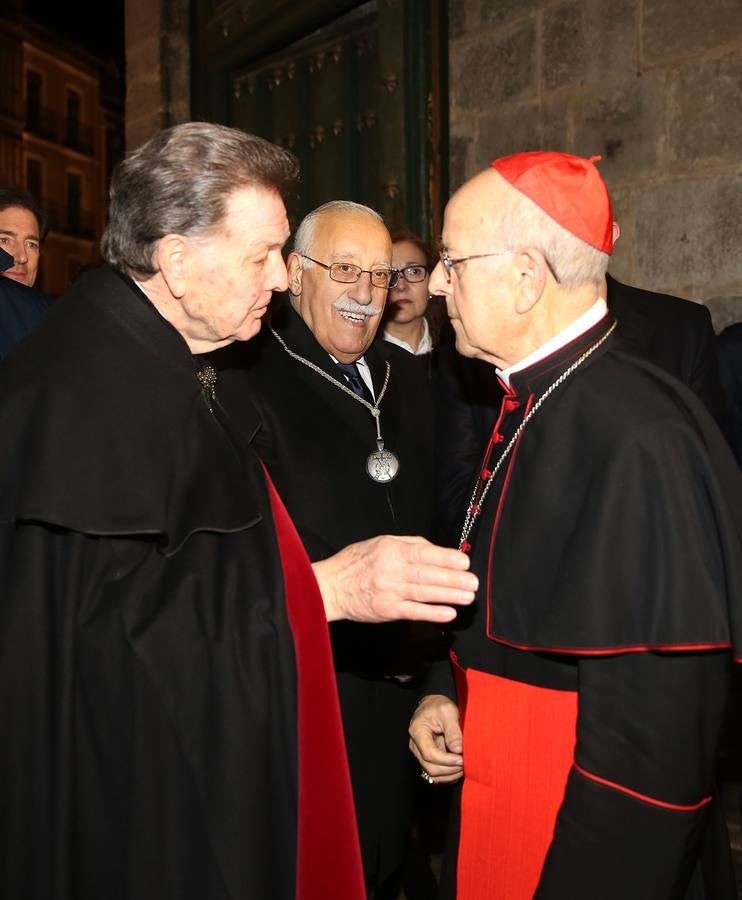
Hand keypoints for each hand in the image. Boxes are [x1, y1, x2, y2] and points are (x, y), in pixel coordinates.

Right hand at [313, 535, 476, 623]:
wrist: (331, 586)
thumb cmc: (356, 562)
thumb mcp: (380, 543)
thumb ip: (408, 544)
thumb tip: (435, 549)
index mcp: (390, 549)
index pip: (423, 553)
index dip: (446, 558)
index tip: (464, 562)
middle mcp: (391, 569)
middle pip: (427, 574)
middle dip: (453, 578)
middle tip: (473, 582)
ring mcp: (389, 591)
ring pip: (424, 593)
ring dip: (449, 595)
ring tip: (468, 597)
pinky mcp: (387, 610)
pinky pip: (413, 611)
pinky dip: (432, 612)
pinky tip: (448, 613)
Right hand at [409, 694, 463, 783]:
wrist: (433, 706)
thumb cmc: (438, 706)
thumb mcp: (448, 711)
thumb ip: (453, 731)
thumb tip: (457, 750)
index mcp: (417, 732)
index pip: (429, 754)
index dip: (447, 760)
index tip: (462, 759)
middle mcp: (415, 746)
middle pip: (430, 767)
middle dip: (450, 769)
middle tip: (466, 764)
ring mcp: (420, 754)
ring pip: (433, 774)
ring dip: (450, 775)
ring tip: (464, 767)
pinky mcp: (428, 759)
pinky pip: (436, 774)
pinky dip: (448, 775)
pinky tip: (459, 769)